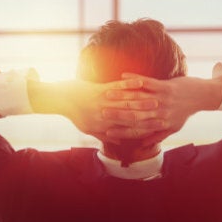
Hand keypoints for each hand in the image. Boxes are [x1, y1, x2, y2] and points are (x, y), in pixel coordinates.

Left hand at [27, 78, 164, 143]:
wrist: (59, 99)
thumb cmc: (74, 113)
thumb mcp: (88, 128)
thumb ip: (103, 134)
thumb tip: (117, 139)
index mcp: (102, 128)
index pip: (127, 131)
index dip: (143, 129)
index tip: (156, 128)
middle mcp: (104, 118)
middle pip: (130, 117)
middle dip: (147, 116)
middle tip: (162, 115)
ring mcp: (102, 103)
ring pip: (127, 103)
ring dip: (143, 100)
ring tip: (157, 99)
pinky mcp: (98, 90)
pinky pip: (117, 87)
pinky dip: (130, 84)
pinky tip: (141, 82)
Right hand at [102, 73, 221, 145]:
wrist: (201, 96)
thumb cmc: (185, 112)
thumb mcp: (173, 127)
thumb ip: (157, 136)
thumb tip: (142, 145)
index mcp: (160, 124)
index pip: (138, 129)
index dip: (122, 130)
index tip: (108, 131)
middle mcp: (160, 113)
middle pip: (135, 115)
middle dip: (117, 114)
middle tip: (101, 112)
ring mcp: (162, 99)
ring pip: (138, 99)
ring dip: (121, 96)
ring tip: (107, 94)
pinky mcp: (165, 86)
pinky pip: (147, 82)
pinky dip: (134, 79)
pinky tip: (122, 76)